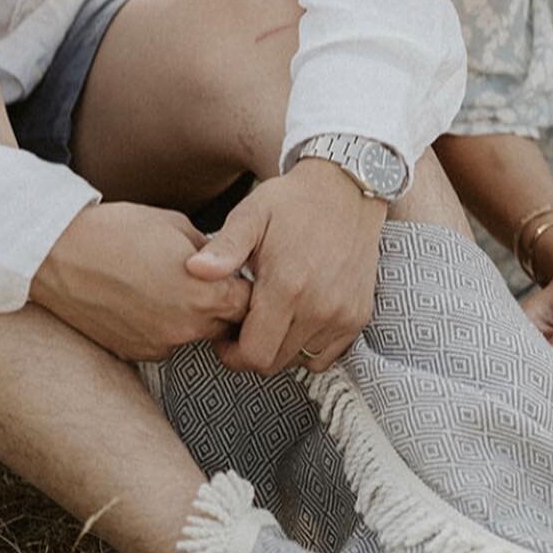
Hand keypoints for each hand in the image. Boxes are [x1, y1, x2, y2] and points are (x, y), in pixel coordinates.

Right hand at [31, 201, 251, 361]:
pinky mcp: (133, 352)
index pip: (250, 305)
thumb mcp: (179, 227)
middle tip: (208, 282)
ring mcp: (158, 345)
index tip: (239, 276)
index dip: (247, 288)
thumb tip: (226, 262)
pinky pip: (164, 343)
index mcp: (204, 295)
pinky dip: (163, 327)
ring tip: (168, 288)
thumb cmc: (118, 232)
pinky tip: (144, 301)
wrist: (58, 254)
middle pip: (226, 326)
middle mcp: (185, 328)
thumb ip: (212, 252)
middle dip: (224, 306)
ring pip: (195, 336)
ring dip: (193, 318)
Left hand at [188, 160, 386, 374]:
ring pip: (300, 361)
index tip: (225, 334)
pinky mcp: (358, 315)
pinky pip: (327, 356)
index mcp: (287, 287)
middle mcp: (319, 307)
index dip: (231, 354)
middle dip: (252, 352)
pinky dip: (308, 347)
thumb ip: (224, 248)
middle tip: (244, 326)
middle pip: (273, 363)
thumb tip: (193, 269)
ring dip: (280, 348)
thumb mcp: (252, 215)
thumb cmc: (293, 202)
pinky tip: (298, 320)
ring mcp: (343, 314)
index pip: (253, 355)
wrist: (347, 189)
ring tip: (272, 318)